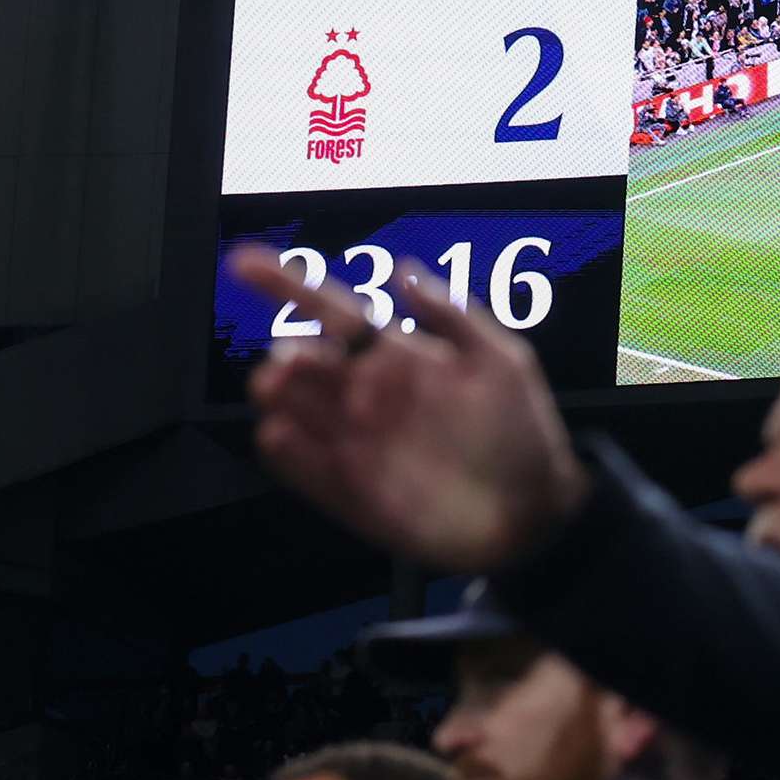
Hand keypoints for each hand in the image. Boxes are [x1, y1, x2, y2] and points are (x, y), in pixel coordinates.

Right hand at [230, 248, 587, 572]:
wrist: (534, 516)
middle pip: (307, 364)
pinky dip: (286, 451)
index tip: (244, 263)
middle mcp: (367, 396)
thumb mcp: (502, 363)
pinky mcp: (350, 492)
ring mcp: (356, 444)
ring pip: (295, 410)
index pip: (333, 314)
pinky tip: (278, 435)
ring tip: (277, 386)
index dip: (287, 285)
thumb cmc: (522, 434)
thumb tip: (402, 270)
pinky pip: (304, 468)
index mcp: (398, 357)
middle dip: (289, 356)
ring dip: (279, 395)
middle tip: (292, 359)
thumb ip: (453, 315)